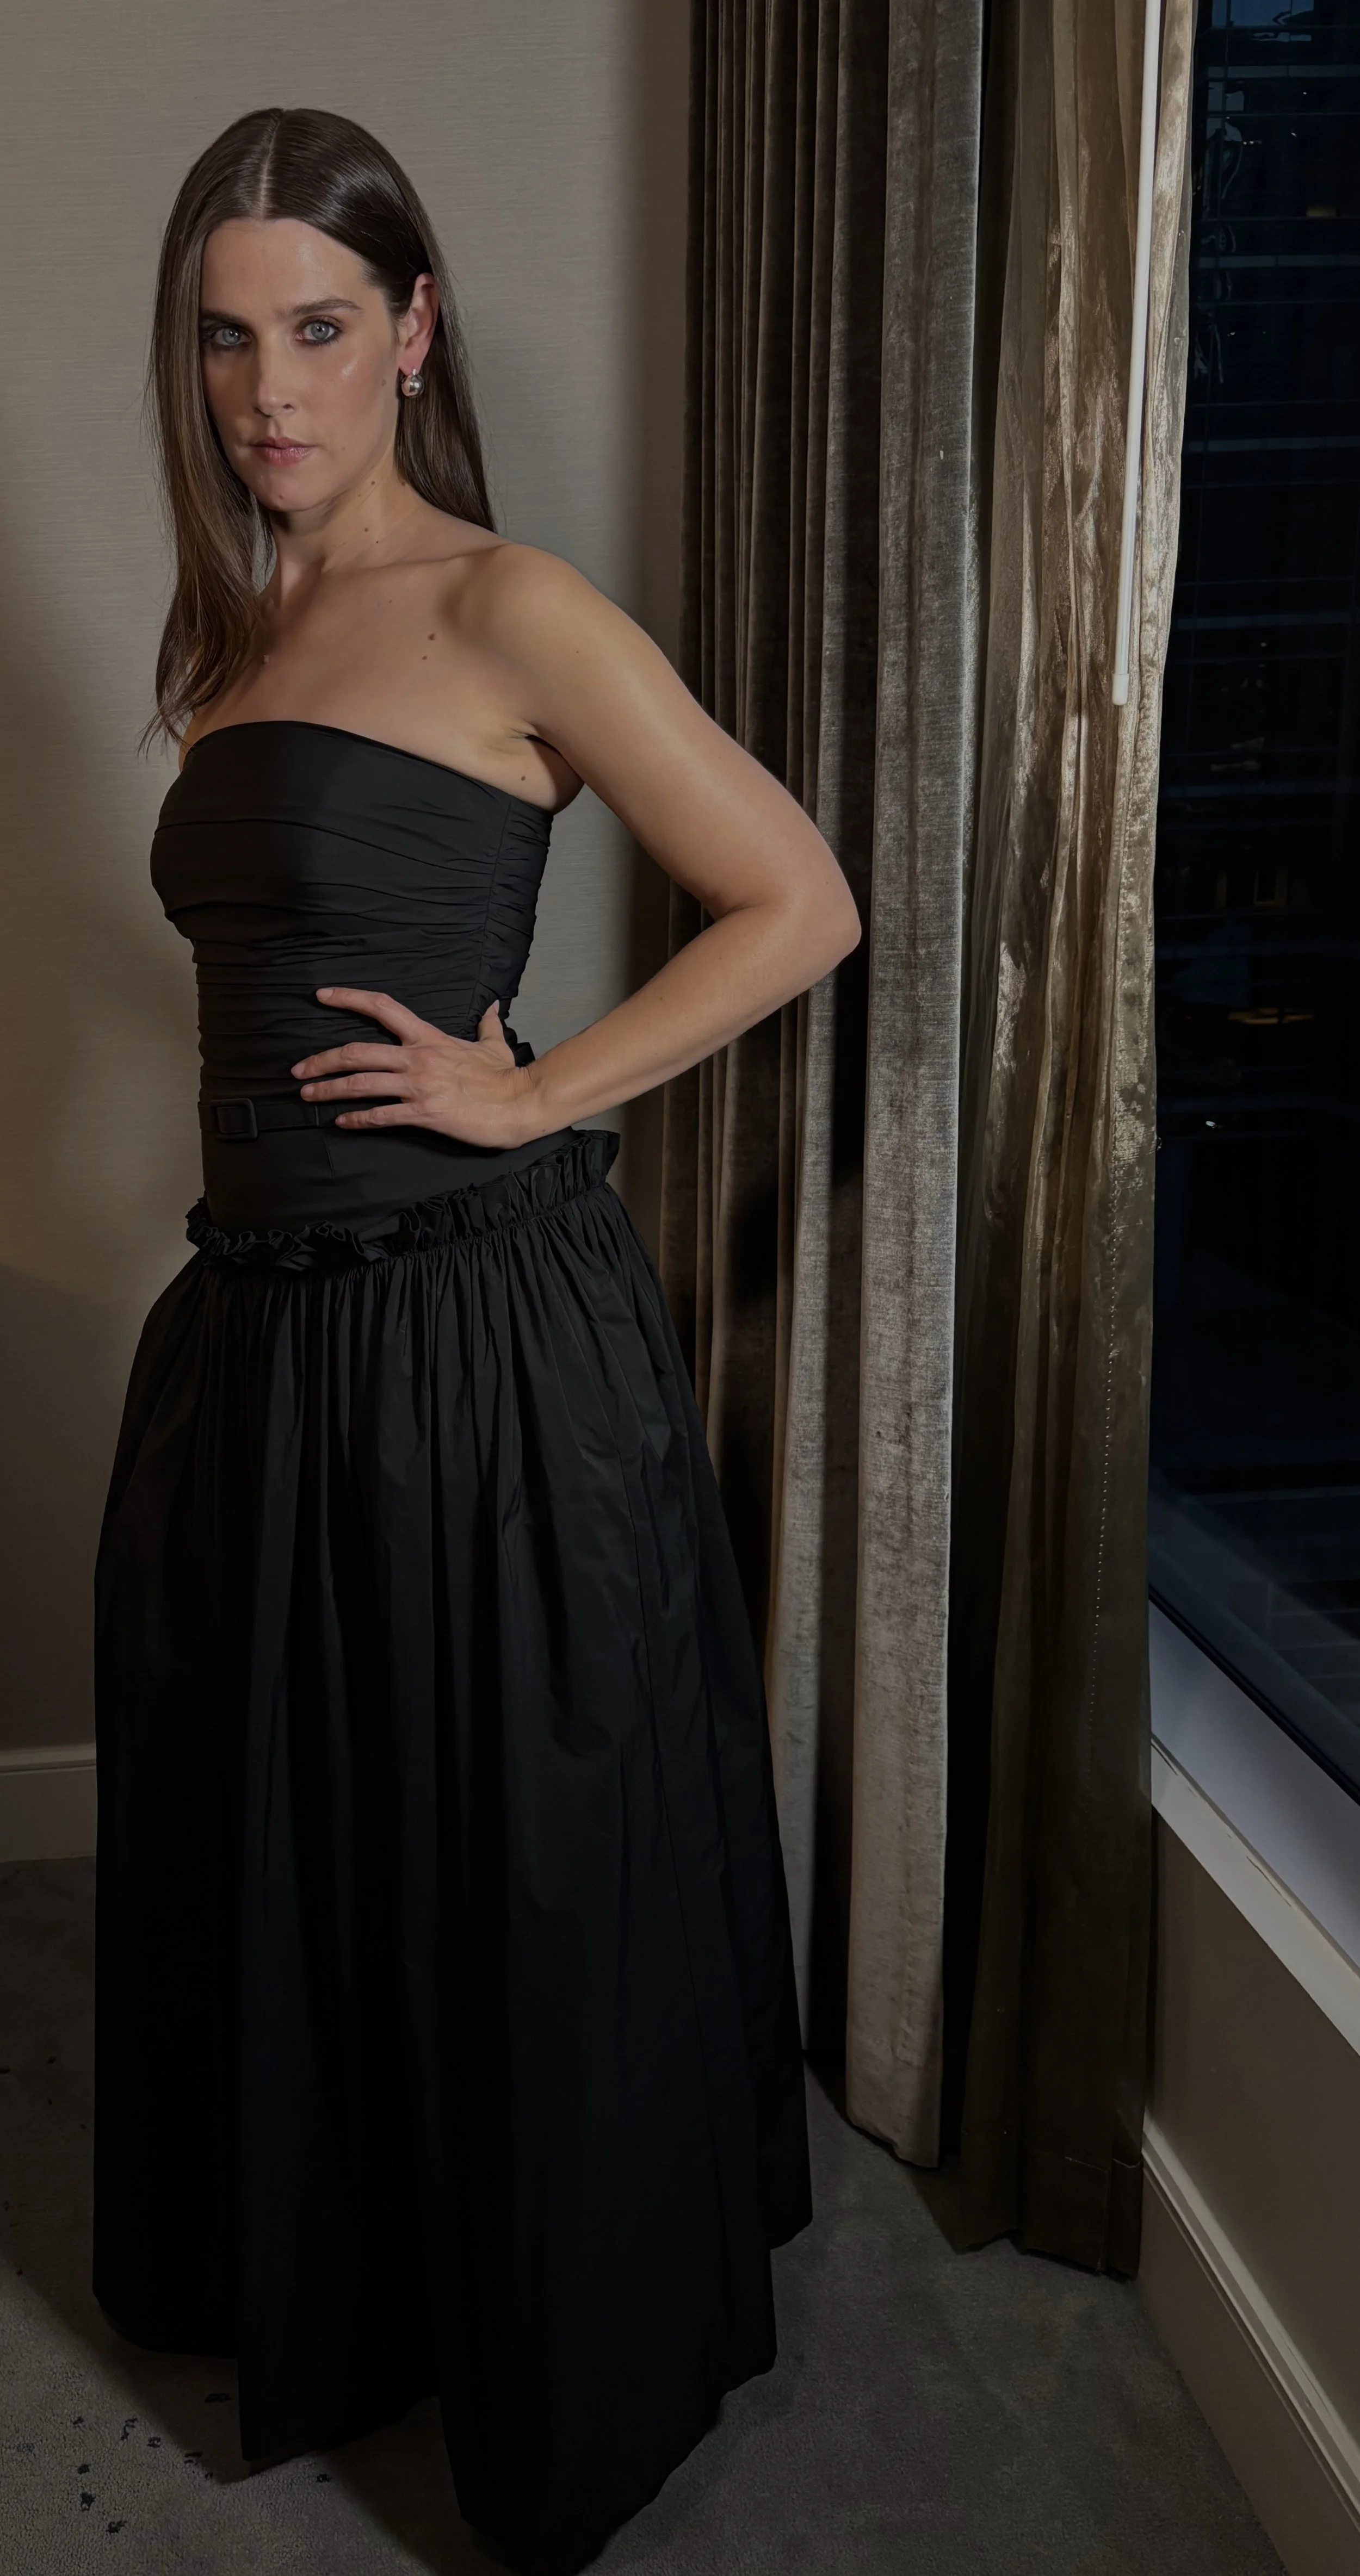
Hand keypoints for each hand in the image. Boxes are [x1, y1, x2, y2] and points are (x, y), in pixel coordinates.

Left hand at [291, 987, 541, 1147]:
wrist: (520, 1103)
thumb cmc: (506, 1077)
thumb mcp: (493, 1044)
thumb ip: (487, 1023)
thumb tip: (493, 1005)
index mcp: (429, 1037)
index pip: (382, 1007)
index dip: (348, 998)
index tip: (321, 995)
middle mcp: (418, 1058)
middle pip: (357, 1051)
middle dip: (322, 1059)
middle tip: (298, 1068)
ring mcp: (419, 1086)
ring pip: (361, 1083)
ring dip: (329, 1089)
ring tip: (308, 1094)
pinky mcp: (424, 1113)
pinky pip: (381, 1116)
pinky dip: (357, 1119)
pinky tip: (341, 1122)